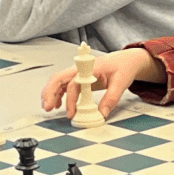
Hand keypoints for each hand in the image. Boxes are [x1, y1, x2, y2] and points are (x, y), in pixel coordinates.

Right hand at [41, 48, 165, 118]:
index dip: (70, 99)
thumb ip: (111, 98)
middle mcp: (81, 69)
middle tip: (47, 108)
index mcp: (90, 68)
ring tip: (48, 108)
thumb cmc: (123, 67)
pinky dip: (57, 94)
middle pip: (58, 78)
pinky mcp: (79, 77)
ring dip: (50, 93)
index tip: (71, 113)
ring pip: (58, 81)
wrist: (126, 60)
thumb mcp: (121, 83)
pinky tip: (57, 104)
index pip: (74, 83)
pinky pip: (64, 84)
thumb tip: (102, 113)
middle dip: (50, 93)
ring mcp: (78, 72)